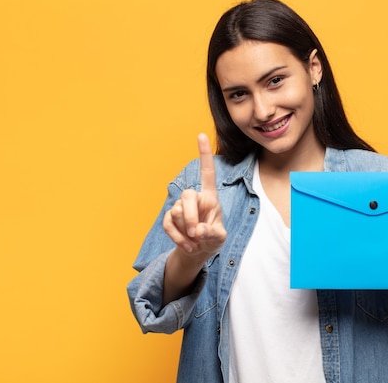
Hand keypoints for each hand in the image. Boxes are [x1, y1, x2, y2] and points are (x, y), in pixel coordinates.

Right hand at [163, 133, 226, 255]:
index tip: (201, 135)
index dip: (204, 154)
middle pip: (187, 196)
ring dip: (185, 231)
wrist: (199, 251)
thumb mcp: (219, 238)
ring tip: (196, 241)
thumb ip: (212, 233)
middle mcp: (194, 198)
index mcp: (210, 197)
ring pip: (176, 212)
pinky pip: (168, 224)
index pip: (207, 172)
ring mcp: (180, 207)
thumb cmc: (213, 238)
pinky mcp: (170, 218)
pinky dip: (177, 238)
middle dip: (189, 216)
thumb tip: (198, 230)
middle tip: (196, 234)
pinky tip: (188, 246)